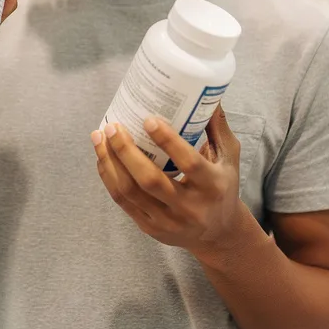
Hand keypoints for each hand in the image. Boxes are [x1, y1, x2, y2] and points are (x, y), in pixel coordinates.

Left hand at [92, 107, 250, 255]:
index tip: (148, 119)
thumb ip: (217, 127)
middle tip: (112, 126)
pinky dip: (109, 177)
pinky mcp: (150, 228)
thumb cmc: (223, 188)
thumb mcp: (229, 158)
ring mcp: (167, 221)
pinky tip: (103, 157)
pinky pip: (123, 202)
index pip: (189, 164)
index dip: (168, 141)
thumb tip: (209, 94)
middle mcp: (190, 208)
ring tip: (99, 137)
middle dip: (125, 151)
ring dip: (110, 162)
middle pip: (150, 180)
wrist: (218, 235)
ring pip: (130, 192)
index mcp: (212, 186)